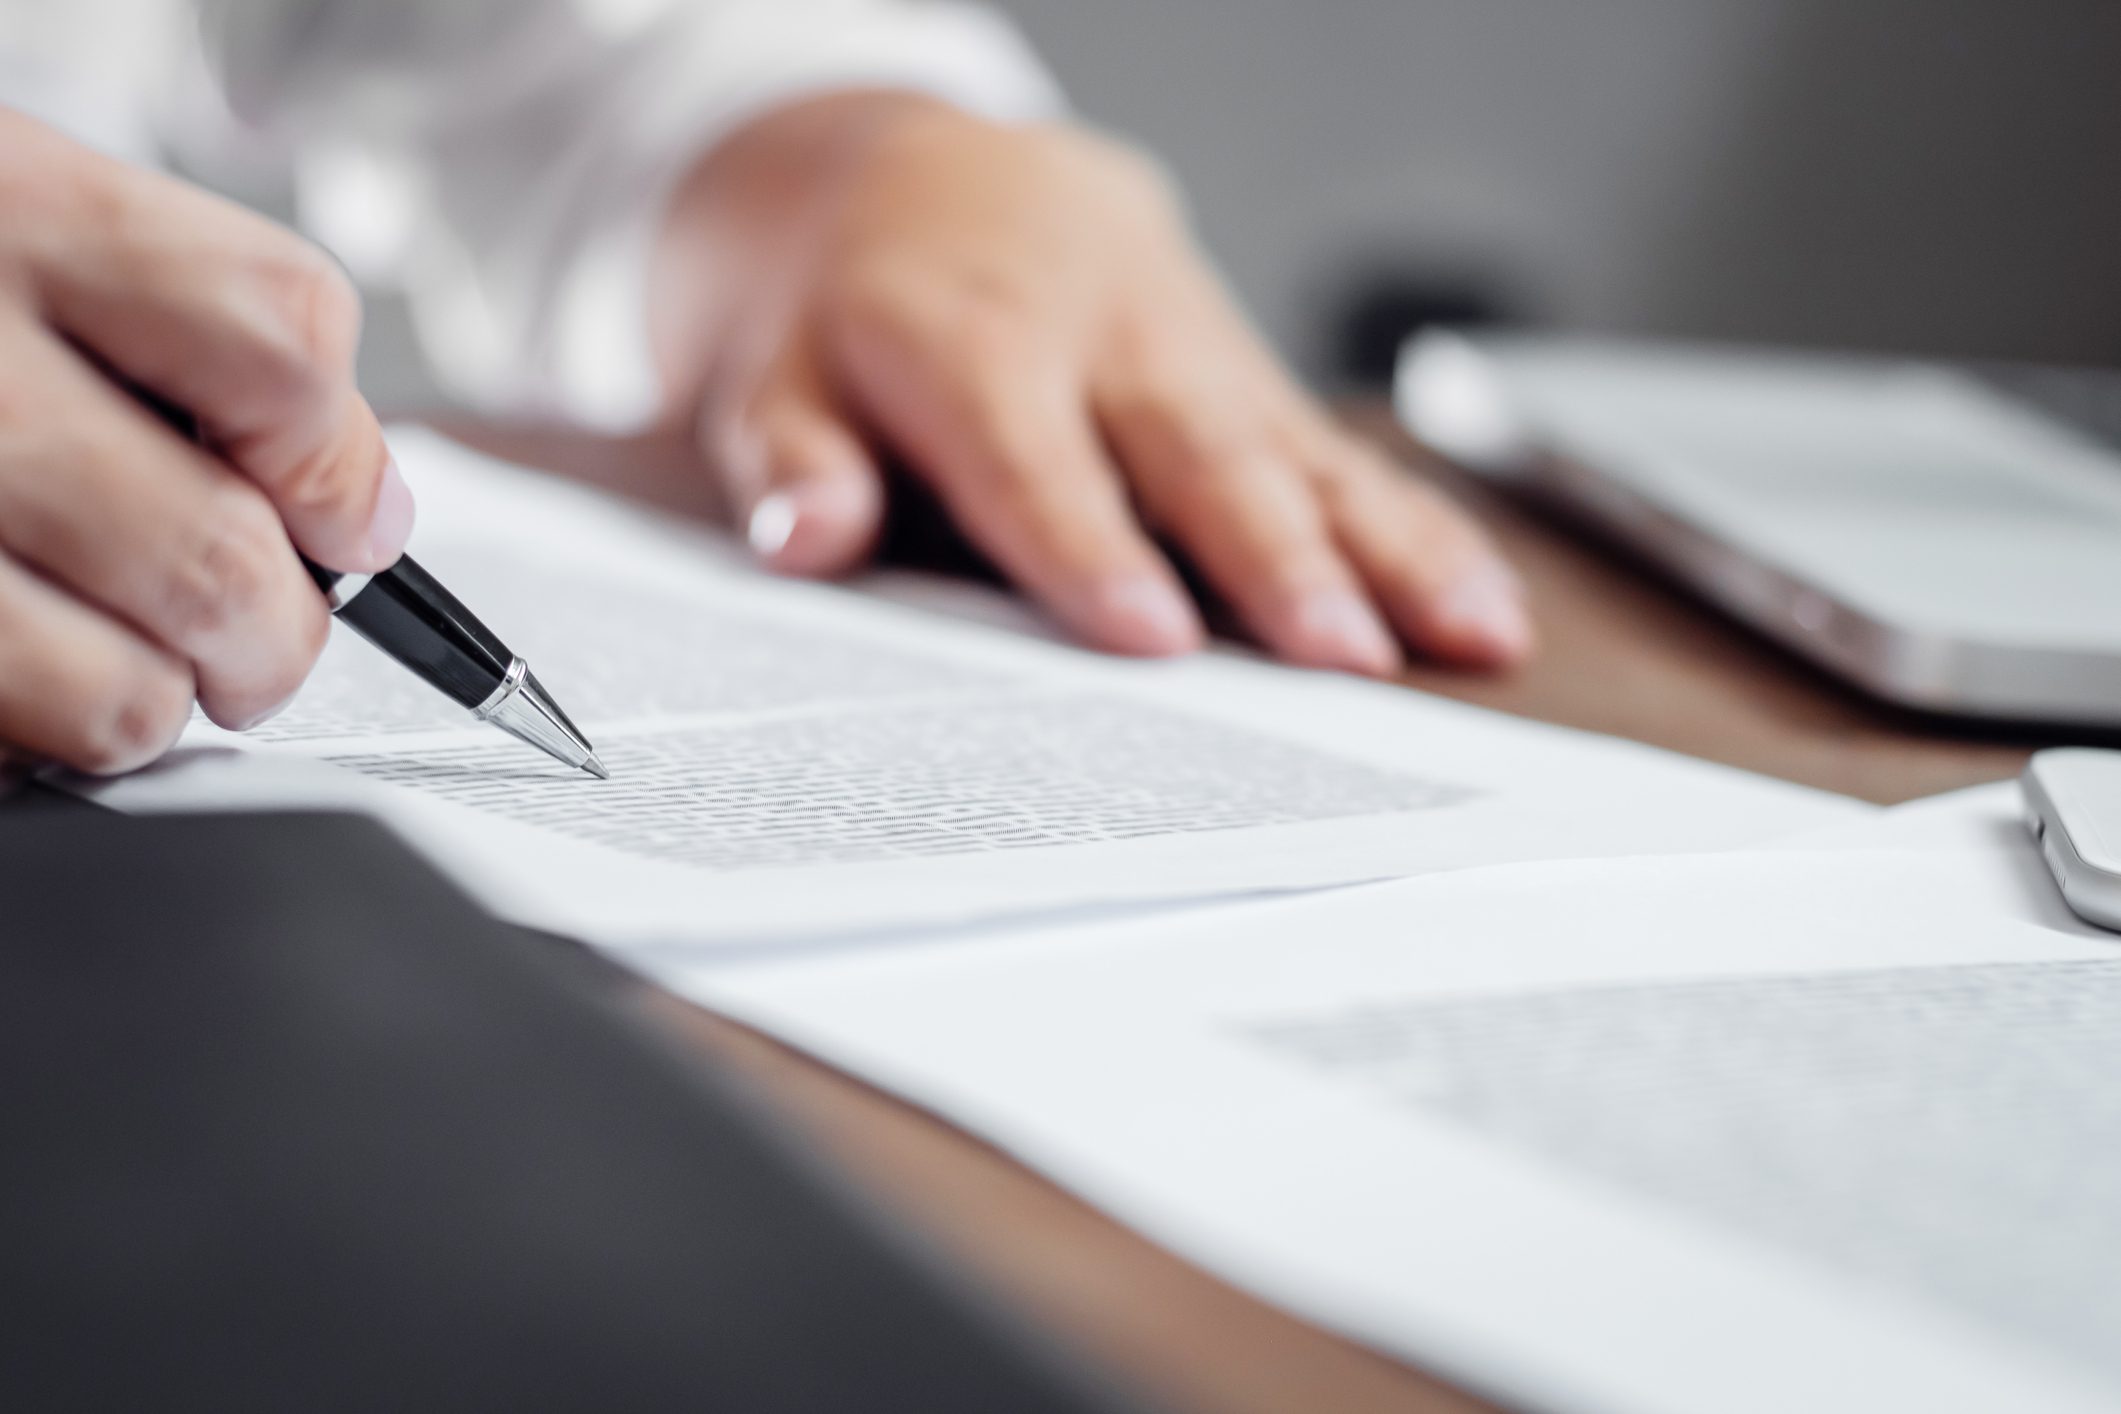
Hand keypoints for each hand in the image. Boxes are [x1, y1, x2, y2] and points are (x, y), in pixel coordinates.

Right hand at [0, 110, 407, 773]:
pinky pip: (2, 744)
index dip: (338, 463)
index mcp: (9, 210)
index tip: (339, 516)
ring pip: (116, 699)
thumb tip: (368, 514)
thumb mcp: (20, 214)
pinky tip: (7, 663)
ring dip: (146, 702)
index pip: (283, 349)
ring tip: (108, 652)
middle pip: (219, 561)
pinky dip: (29, 736)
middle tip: (251, 633)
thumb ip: (199, 328)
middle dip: (273, 636)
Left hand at [653, 95, 1530, 674]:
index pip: (1033, 459)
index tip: (1153, 639)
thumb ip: (789, 460)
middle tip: (1342, 660)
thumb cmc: (849, 307)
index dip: (1090, 548)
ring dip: (1388, 549)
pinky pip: (1341, 449)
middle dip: (1276, 557)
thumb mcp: (766, 372)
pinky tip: (1483, 604)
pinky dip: (1419, 525)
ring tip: (1468, 640)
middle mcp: (1103, 339)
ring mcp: (1194, 351)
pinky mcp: (1250, 376)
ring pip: (1300, 449)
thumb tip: (806, 542)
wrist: (933, 173)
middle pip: (1197, 453)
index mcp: (969, 342)